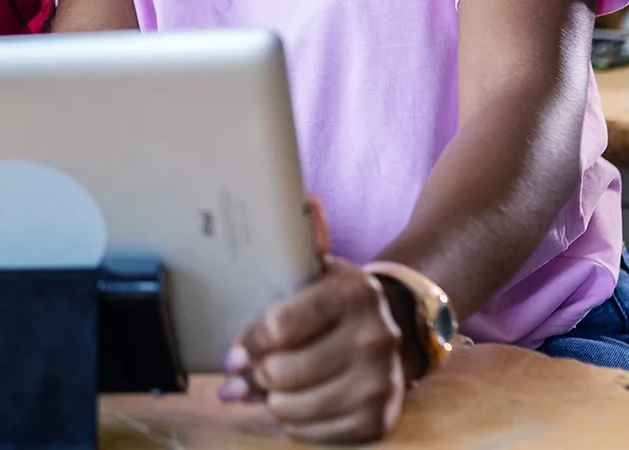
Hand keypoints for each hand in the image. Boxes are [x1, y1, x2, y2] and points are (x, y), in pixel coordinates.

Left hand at [221, 256, 409, 443]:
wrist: (395, 335)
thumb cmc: (338, 303)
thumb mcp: (323, 270)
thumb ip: (308, 241)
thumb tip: (307, 203)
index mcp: (354, 294)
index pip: (282, 325)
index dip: (249, 343)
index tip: (232, 355)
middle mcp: (375, 338)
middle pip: (284, 372)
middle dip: (254, 377)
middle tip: (242, 377)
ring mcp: (380, 382)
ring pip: (294, 409)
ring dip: (271, 403)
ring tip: (266, 392)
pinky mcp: (379, 420)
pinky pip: (315, 435)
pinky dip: (296, 425)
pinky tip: (296, 406)